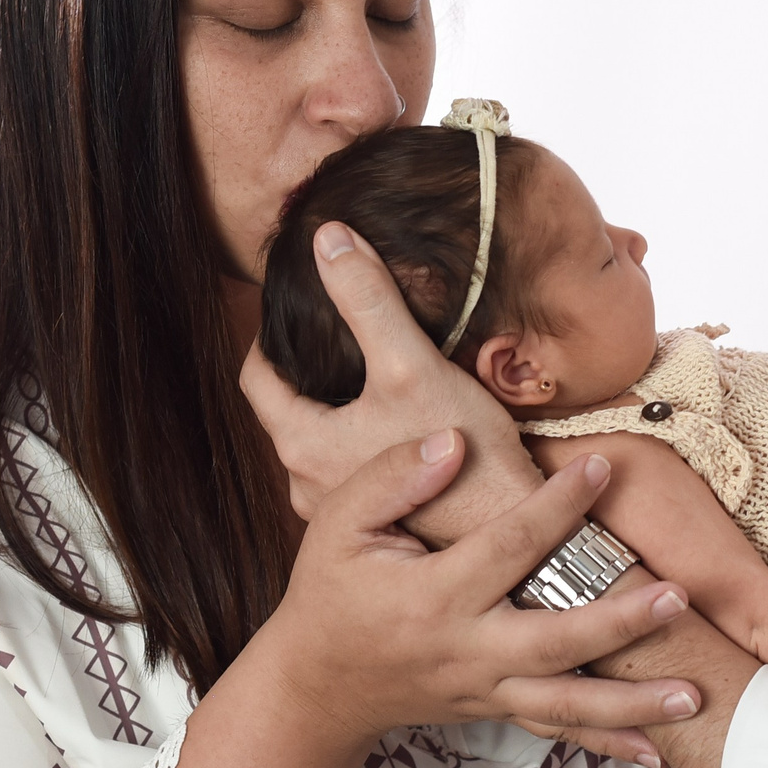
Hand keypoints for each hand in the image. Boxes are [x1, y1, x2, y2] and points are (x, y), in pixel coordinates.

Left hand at [241, 221, 536, 535]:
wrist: (512, 529)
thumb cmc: (464, 457)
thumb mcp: (410, 364)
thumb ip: (367, 300)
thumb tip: (328, 238)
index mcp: (301, 444)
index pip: (255, 378)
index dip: (269, 337)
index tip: (293, 311)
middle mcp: (308, 484)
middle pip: (290, 409)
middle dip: (308, 372)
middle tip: (335, 334)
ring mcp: (341, 507)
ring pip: (325, 439)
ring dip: (341, 407)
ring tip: (372, 373)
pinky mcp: (381, 518)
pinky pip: (355, 466)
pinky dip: (368, 437)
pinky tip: (403, 420)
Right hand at [263, 426, 703, 747]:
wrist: (316, 685)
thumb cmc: (330, 592)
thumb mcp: (338, 524)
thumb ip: (392, 479)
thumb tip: (454, 442)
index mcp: (431, 598)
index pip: (506, 547)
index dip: (556, 506)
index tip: (601, 465)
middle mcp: (465, 652)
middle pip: (554, 641)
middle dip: (619, 622)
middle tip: (676, 596)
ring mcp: (484, 690)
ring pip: (566, 703)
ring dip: (632, 703)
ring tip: (693, 694)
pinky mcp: (494, 709)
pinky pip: (556, 730)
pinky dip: (607, 743)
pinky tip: (656, 751)